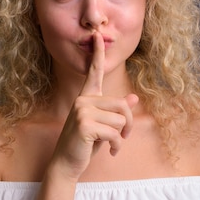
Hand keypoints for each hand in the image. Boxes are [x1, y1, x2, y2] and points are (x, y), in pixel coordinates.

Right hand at [51, 31, 138, 179]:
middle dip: (128, 124)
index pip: (94, 73)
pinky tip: (110, 152)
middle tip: (124, 137)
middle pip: (122, 105)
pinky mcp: (85, 124)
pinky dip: (117, 146)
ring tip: (110, 145)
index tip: (97, 36)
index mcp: (86, 98)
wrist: (66, 163)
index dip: (97, 54)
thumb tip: (132, 97)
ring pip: (120, 120)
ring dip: (120, 137)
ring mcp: (82, 111)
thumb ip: (115, 111)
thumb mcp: (103, 126)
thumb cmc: (85, 144)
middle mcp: (82, 100)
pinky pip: (115, 133)